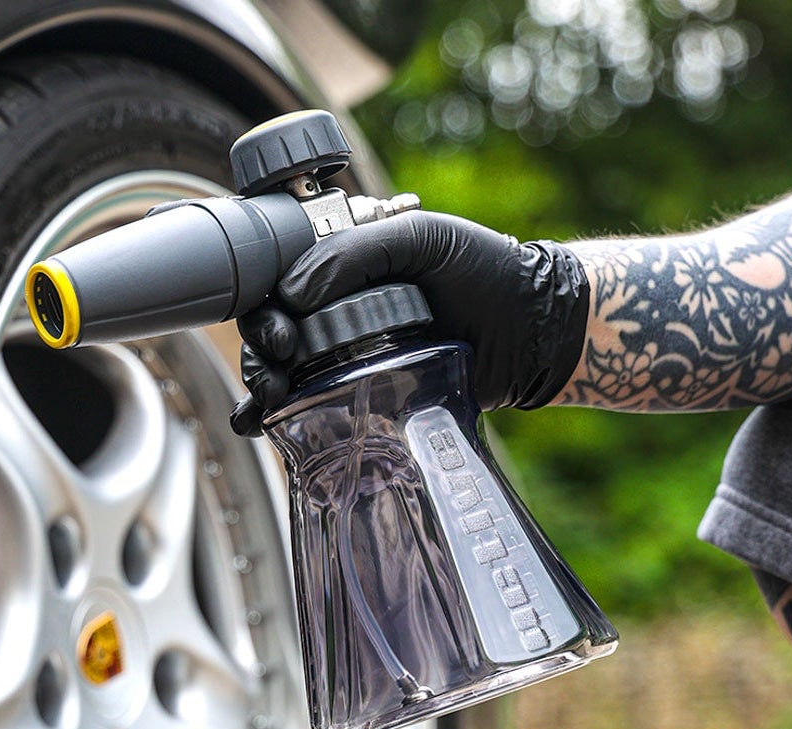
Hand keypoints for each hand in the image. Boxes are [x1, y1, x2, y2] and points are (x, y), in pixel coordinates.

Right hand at [228, 210, 589, 436]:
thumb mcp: (420, 240)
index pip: (277, 283)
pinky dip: (276, 418)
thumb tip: (292, 296)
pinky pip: (310, 407)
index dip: (265, 308)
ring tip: (271, 400)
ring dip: (264, 386)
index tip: (281, 333)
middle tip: (280, 369)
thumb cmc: (484, 273)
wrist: (530, 331)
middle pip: (272, 331)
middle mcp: (337, 310)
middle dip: (262, 352)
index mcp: (342, 266)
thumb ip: (356, 255)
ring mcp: (348, 355)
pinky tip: (261, 425)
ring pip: (283, 371)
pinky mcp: (365, 395)